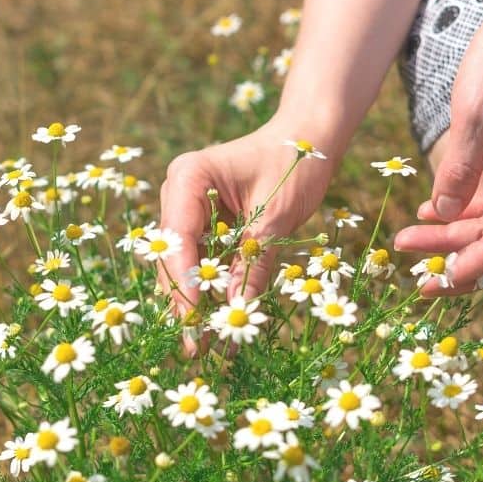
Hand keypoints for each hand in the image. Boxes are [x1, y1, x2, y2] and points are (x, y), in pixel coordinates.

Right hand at [158, 117, 336, 353]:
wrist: (309, 135)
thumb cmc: (296, 162)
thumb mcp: (277, 215)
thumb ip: (254, 260)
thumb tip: (236, 310)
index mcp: (188, 177)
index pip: (178, 239)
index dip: (186, 283)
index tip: (195, 322)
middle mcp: (178, 192)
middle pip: (174, 256)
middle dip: (186, 301)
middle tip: (196, 347)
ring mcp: (187, 207)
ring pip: (184, 263)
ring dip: (195, 301)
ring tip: (205, 343)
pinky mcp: (203, 221)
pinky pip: (200, 259)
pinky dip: (210, 287)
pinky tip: (218, 319)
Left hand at [394, 0, 482, 295]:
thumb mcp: (474, 109)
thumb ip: (459, 165)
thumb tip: (440, 213)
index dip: (468, 272)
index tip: (432, 284)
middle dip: (458, 266)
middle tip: (413, 275)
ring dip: (453, 241)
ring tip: (408, 241)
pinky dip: (460, 215)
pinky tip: (428, 213)